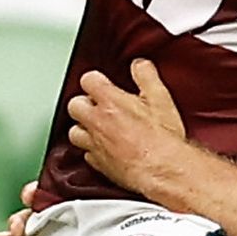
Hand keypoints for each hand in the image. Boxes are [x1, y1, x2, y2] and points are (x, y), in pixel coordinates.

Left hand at [66, 60, 189, 195]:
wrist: (162, 170)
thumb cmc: (162, 138)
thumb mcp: (161, 98)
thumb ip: (147, 76)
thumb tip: (139, 65)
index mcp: (110, 101)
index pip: (88, 80)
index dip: (96, 81)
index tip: (104, 84)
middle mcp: (97, 121)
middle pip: (74, 105)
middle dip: (85, 104)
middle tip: (100, 106)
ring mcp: (95, 144)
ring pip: (74, 132)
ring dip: (84, 128)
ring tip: (99, 127)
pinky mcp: (98, 164)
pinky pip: (87, 154)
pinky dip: (93, 150)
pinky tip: (106, 149)